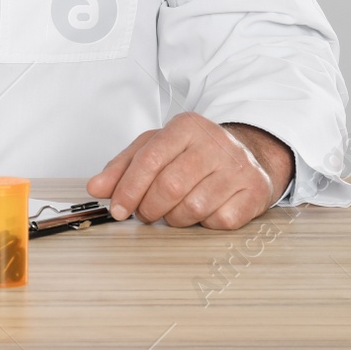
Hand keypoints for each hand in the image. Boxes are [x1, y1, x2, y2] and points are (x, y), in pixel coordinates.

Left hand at [86, 112, 292, 229]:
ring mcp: (238, 167)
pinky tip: (202, 213)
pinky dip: (203, 224)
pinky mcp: (254, 191)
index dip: (129, 188)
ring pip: (193, 207)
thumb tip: (95, 188)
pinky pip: (219, 221)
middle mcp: (215, 142)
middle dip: (149, 207)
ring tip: (171, 212)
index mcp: (186, 126)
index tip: (117, 209)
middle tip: (144, 214)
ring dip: (174, 219)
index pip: (150, 159)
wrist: (247, 155)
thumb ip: (123, 166)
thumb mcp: (156, 149)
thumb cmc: (193, 153)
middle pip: (170, 186)